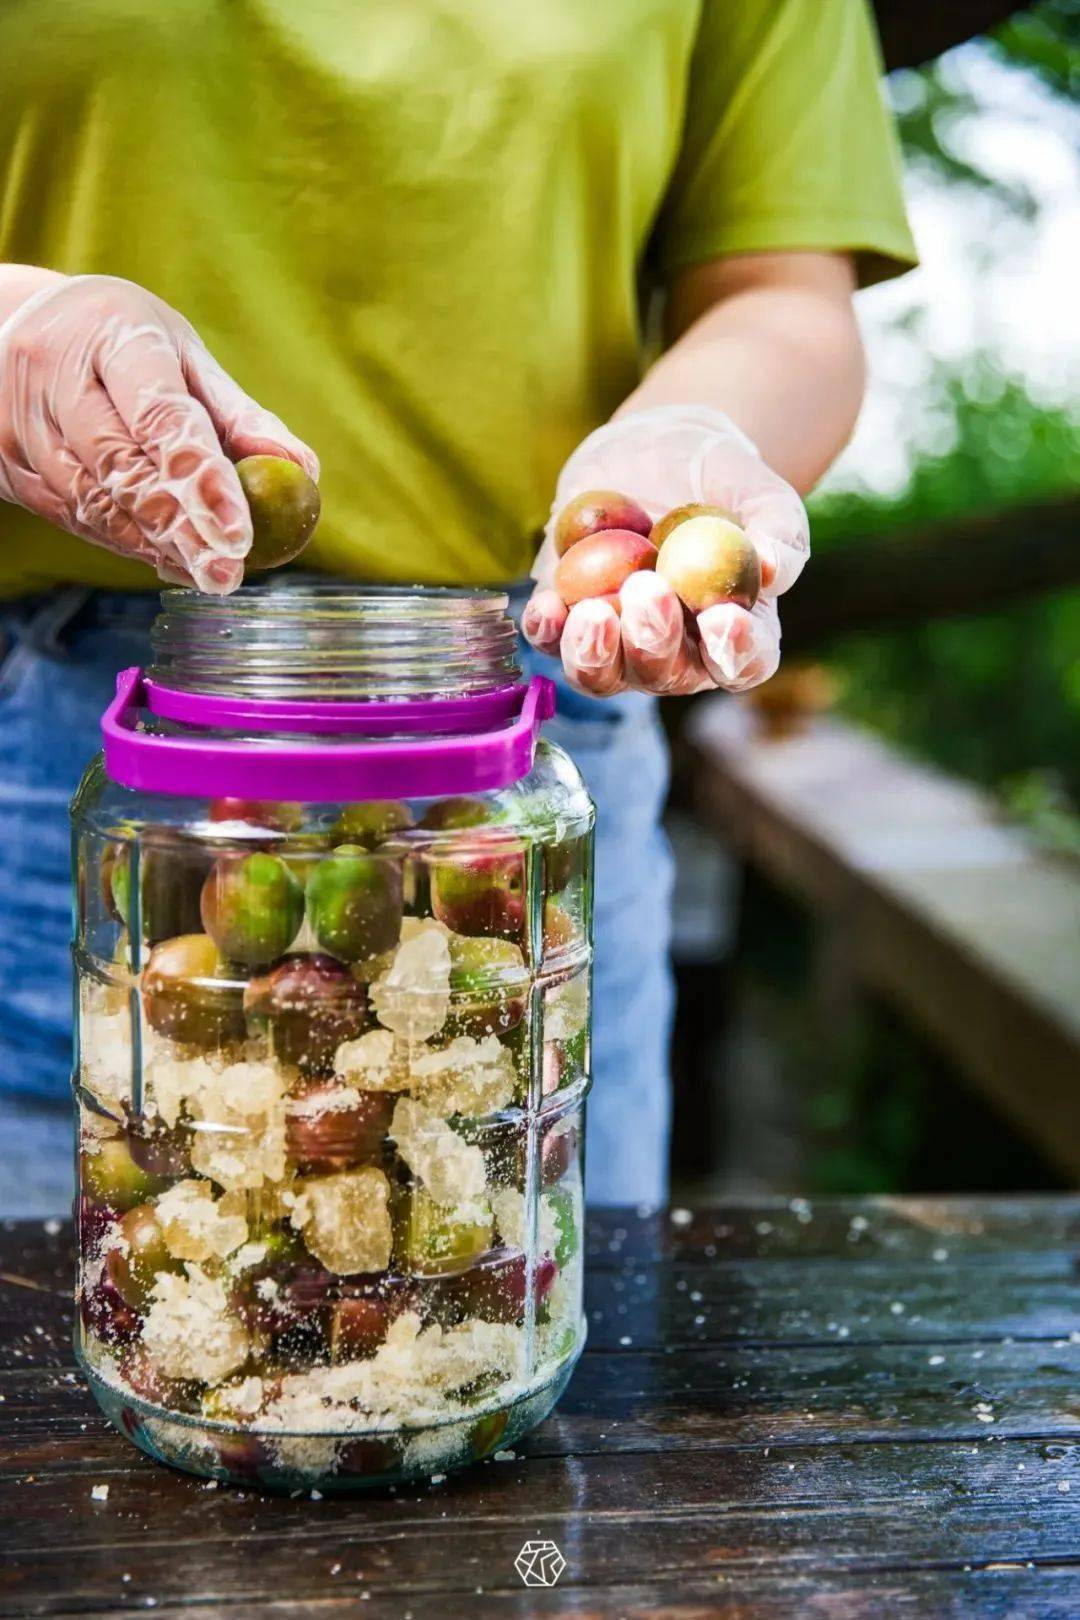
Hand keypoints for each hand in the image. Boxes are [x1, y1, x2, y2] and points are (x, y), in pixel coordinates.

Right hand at [0, 273, 317, 592]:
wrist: (10, 326)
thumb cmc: (121, 342)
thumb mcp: (181, 354)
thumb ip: (239, 415)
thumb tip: (303, 471)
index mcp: (112, 335)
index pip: (160, 416)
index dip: (202, 479)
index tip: (239, 533)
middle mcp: (56, 377)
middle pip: (122, 469)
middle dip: (180, 529)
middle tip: (226, 573)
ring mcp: (24, 424)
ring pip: (94, 502)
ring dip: (155, 545)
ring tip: (207, 574)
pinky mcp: (9, 464)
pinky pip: (72, 516)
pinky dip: (124, 544)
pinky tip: (168, 561)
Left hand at [523, 405, 808, 695]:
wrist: (659, 450)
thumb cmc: (724, 481)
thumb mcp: (763, 494)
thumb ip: (779, 531)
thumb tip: (770, 568)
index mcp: (735, 632)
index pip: (743, 664)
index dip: (734, 653)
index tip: (723, 618)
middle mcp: (676, 652)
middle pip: (664, 674)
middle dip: (654, 641)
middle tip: (648, 589)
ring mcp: (618, 642)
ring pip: (601, 675)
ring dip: (594, 654)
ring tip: (591, 612)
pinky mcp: (567, 617)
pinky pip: (549, 640)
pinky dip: (546, 630)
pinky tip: (549, 605)